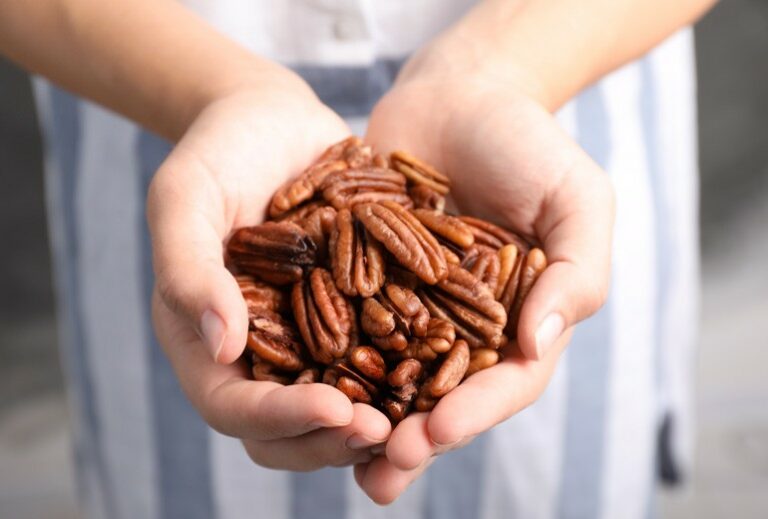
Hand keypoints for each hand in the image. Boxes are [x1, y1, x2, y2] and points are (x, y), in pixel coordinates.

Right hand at [148, 83, 391, 470]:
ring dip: (379, 417)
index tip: (335, 410)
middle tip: (385, 432)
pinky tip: (449, 359)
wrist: (271, 119)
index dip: (281, 419)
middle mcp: (262, 351)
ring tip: (425, 415)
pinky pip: (381, 351)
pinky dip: (409, 366)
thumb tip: (224, 349)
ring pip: (343, 401)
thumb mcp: (186, 201)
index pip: (234, 406)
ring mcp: (310, 335)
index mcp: (207, 341)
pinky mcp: (353, 311)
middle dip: (335, 437)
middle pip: (291, 426)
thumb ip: (190, 272)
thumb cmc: (217, 152)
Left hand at [355, 68, 613, 501]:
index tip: (438, 429)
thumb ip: (575, 272)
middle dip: (415, 436)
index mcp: (521, 320)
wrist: (461, 94)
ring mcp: (413, 306)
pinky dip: (327, 357)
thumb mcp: (576, 199)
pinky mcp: (367, 281)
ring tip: (338, 452)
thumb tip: (538, 343)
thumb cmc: (529, 142)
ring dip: (366, 418)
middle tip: (383, 467)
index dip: (476, 411)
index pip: (506, 381)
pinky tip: (300, 385)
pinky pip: (347, 323)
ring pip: (390, 376)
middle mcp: (464, 326)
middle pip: (443, 396)